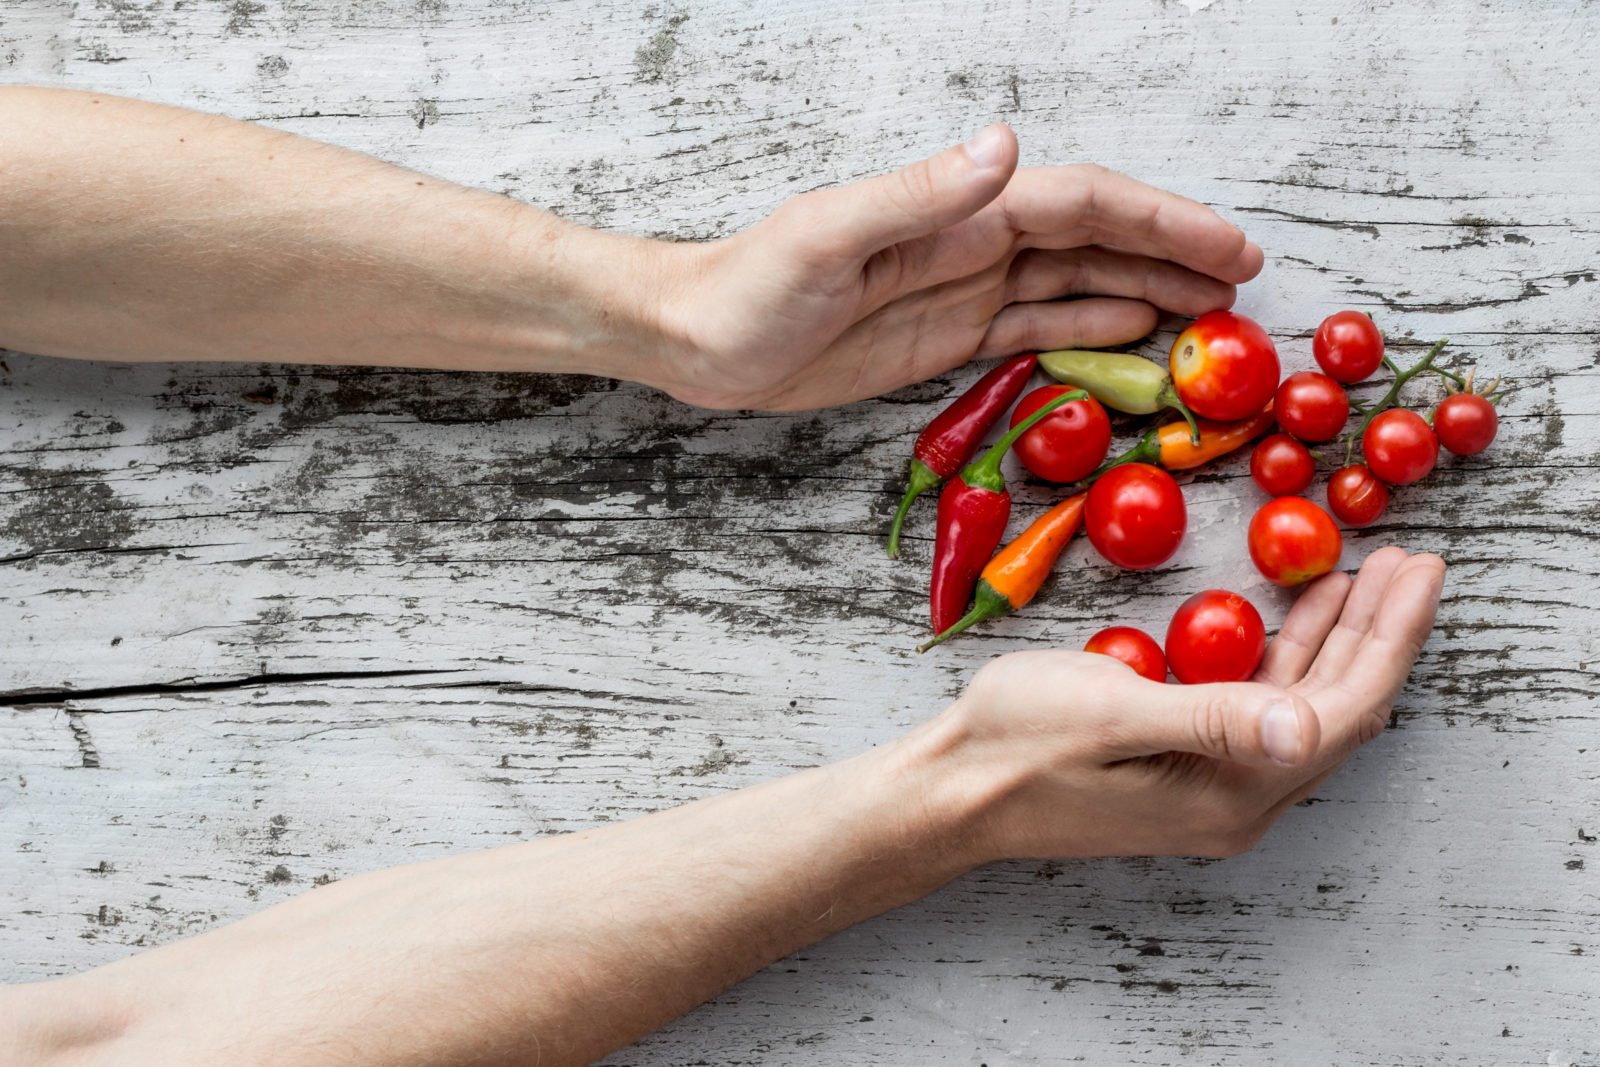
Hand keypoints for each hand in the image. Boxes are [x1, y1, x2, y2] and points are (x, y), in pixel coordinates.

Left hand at [642, 124, 1262, 409]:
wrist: (697, 338)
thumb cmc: (747, 286)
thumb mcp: (826, 237)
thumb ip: (917, 196)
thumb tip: (1005, 148)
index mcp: (956, 212)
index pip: (1080, 206)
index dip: (1159, 222)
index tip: (1225, 249)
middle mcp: (972, 243)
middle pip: (1096, 241)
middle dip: (1173, 254)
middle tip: (1246, 286)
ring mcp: (963, 290)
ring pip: (1077, 283)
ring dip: (1146, 292)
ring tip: (1211, 314)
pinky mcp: (946, 337)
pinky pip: (1035, 328)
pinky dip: (1090, 329)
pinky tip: (1133, 333)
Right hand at [917, 547, 1445, 860]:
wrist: (951, 790)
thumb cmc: (1014, 745)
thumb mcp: (1109, 714)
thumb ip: (1210, 719)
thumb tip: (1305, 728)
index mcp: (1228, 793)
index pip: (1342, 711)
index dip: (1388, 638)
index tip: (1420, 573)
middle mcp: (1236, 802)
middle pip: (1338, 711)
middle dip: (1378, 634)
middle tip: (1411, 562)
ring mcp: (1212, 791)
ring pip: (1305, 710)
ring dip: (1338, 642)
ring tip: (1368, 576)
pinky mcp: (1187, 772)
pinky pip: (1264, 712)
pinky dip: (1290, 657)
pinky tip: (1295, 614)